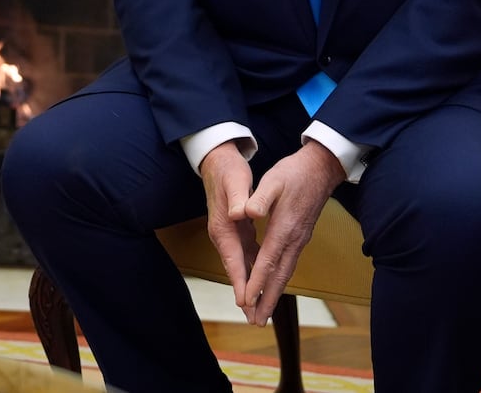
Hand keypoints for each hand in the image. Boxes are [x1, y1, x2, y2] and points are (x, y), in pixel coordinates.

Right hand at [200, 142, 259, 312]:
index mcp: (223, 227)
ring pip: (241, 266)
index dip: (240, 281)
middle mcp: (224, 235)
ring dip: (250, 286)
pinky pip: (247, 255)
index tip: (245, 302)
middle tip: (255, 318)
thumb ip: (237, 198)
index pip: (233, 259)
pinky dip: (254, 270)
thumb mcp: (235, 181)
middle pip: (236, 270)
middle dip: (245, 294)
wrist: (217, 161)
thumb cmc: (228, 170)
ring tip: (259, 308)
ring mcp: (229, 234)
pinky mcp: (236, 230)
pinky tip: (263, 280)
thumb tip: (239, 214)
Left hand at [236, 141, 345, 324]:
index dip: (257, 281)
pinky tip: (274, 286)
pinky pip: (289, 264)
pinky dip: (280, 280)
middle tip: (256, 322)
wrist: (321, 168)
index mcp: (284, 227)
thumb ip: (259, 197)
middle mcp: (294, 239)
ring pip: (286, 273)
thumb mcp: (273, 179)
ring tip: (264, 313)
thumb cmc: (294, 172)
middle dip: (267, 300)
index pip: (268, 260)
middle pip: (280, 275)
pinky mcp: (301, 237)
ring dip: (274, 294)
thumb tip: (246, 212)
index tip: (247, 300)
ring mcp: (300, 240)